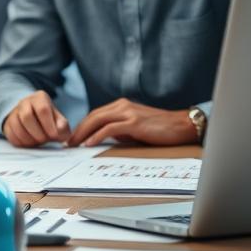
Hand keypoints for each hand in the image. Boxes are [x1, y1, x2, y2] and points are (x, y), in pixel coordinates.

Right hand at [2, 90, 69, 146]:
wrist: (37, 122)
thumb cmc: (51, 122)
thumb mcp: (60, 122)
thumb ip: (62, 126)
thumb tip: (58, 130)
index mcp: (40, 98)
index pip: (42, 109)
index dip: (48, 125)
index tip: (54, 136)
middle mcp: (24, 102)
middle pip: (27, 116)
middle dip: (38, 133)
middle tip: (45, 140)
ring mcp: (14, 113)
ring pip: (17, 126)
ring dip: (30, 139)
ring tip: (38, 142)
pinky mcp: (7, 124)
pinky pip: (11, 135)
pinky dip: (22, 143)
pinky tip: (30, 143)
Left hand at [66, 98, 197, 146]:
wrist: (183, 125)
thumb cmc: (161, 129)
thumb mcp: (136, 128)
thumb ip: (121, 130)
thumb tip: (106, 138)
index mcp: (121, 106)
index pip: (95, 115)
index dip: (82, 126)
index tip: (73, 138)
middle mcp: (122, 106)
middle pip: (92, 116)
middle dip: (78, 129)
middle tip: (67, 142)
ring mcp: (128, 112)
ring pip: (97, 120)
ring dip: (83, 132)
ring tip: (73, 144)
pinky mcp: (134, 122)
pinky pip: (110, 128)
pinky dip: (97, 135)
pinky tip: (89, 143)